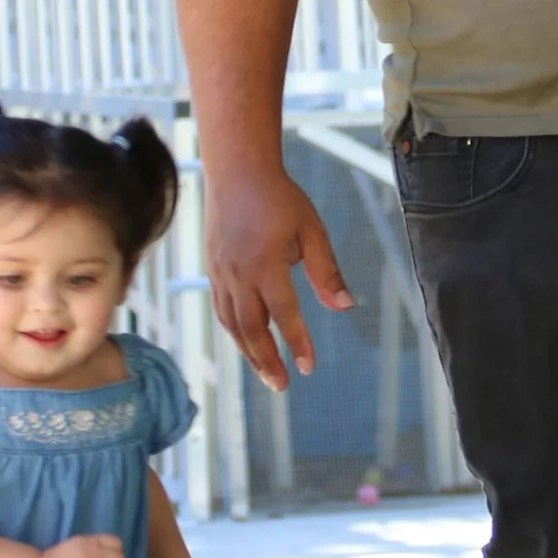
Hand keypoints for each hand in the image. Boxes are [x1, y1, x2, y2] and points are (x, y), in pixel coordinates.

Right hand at [207, 162, 352, 388]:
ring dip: (249, 353)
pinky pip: (222, 310)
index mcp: (265, 264)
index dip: (298, 343)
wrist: (236, 172)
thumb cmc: (280, 199)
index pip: (284, 314)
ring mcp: (220, 274)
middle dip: (267, 361)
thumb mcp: (311, 230)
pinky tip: (248, 344)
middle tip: (283, 385)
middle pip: (251, 329)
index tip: (309, 367)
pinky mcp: (212, 270)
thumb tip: (345, 306)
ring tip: (267, 373)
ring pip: (233, 325)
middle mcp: (238, 274)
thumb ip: (326, 271)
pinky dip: (235, 332)